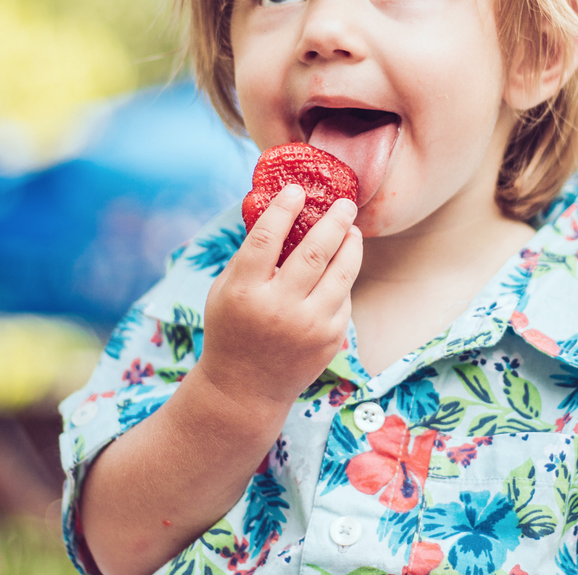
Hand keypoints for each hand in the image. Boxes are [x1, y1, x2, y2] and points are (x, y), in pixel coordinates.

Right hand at [196, 184, 361, 405]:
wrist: (245, 388)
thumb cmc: (232, 328)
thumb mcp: (225, 290)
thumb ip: (249, 255)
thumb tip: (280, 210)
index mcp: (246, 292)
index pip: (267, 238)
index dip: (284, 209)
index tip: (297, 190)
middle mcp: (280, 308)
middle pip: (315, 251)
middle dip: (334, 220)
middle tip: (345, 203)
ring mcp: (309, 326)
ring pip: (342, 273)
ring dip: (351, 245)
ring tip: (352, 230)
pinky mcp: (330, 339)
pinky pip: (344, 298)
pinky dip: (344, 278)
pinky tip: (340, 267)